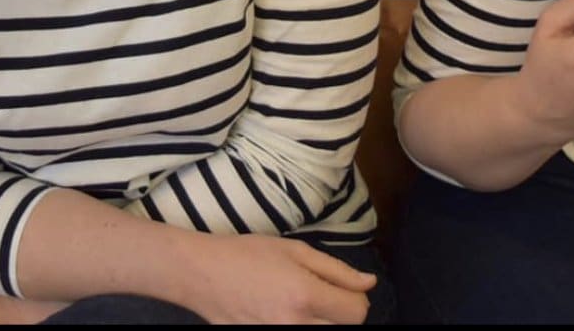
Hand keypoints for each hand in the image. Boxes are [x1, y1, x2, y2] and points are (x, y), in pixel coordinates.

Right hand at [177, 233, 375, 323]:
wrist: (204, 274)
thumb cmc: (249, 255)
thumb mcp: (296, 250)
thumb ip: (336, 270)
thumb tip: (369, 283)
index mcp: (305, 296)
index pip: (357, 313)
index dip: (358, 298)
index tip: (345, 289)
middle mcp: (294, 326)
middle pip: (343, 330)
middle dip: (341, 313)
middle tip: (322, 295)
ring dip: (322, 322)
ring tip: (304, 305)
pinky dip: (301, 327)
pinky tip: (286, 313)